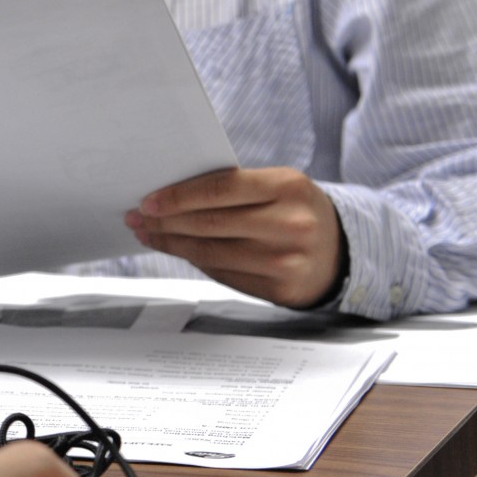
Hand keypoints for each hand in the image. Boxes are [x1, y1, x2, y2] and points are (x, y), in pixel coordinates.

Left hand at [128, 166, 344, 307]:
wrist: (340, 251)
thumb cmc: (294, 209)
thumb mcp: (277, 186)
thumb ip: (233, 188)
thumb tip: (169, 197)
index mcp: (288, 186)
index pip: (220, 189)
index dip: (178, 196)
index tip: (148, 201)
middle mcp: (291, 224)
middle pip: (210, 224)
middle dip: (165, 222)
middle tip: (136, 217)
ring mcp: (287, 261)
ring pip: (211, 253)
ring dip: (172, 244)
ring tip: (148, 234)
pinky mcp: (281, 290)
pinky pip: (224, 274)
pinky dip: (195, 261)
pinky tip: (178, 250)